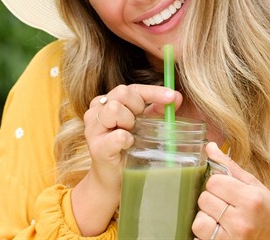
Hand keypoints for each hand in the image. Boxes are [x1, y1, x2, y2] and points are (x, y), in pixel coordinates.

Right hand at [72, 84, 181, 235]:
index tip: (172, 97)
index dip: (153, 91)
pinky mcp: (96, 147)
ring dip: (130, 121)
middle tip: (141, 123)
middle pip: (121, 92)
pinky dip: (127, 140)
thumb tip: (177, 97)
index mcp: (108, 101)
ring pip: (115, 109)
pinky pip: (118, 136)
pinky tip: (129, 145)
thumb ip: (156, 110)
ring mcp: (93, 128)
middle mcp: (96, 110)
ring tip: (132, 135)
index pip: (132, 88)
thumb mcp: (143, 125)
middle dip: (138, 106)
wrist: (114, 180)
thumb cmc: (128, 150)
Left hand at [192, 142, 269, 239]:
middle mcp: (241, 221)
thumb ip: (228, 166)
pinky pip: (199, 236)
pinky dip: (205, 231)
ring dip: (206, 216)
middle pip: (204, 199)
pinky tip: (218, 228)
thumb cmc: (265, 209)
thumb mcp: (253, 184)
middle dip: (211, 198)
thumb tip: (209, 146)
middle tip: (225, 203)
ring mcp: (232, 239)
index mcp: (250, 200)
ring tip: (219, 216)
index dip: (217, 183)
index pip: (213, 182)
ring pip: (198, 220)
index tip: (227, 188)